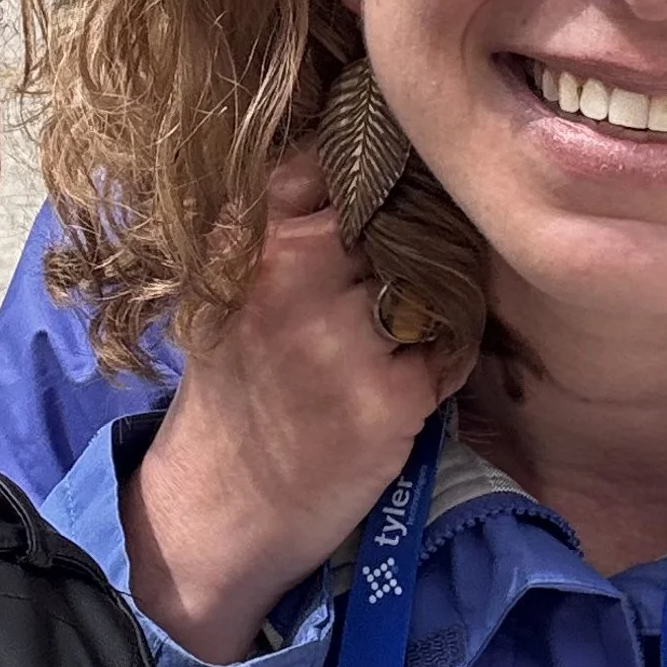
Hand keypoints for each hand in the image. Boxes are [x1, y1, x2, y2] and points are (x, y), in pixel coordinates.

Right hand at [124, 147, 472, 664]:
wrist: (216, 511)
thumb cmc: (233, 394)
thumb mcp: (231, 289)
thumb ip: (286, 224)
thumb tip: (369, 155)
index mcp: (249, 238)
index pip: (336, 159)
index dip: (373, 174)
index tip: (385, 195)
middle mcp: (292, 273)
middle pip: (401, 211)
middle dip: (415, 236)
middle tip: (402, 278)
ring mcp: (341, 335)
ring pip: (436, 276)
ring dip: (435, 302)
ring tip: (398, 340)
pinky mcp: (386, 396)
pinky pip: (450, 348)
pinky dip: (440, 364)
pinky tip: (405, 387)